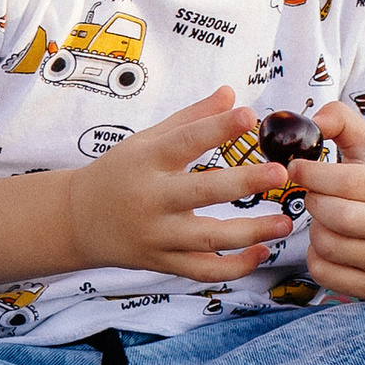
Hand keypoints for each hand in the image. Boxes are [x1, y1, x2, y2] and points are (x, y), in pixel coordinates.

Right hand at [67, 89, 295, 284]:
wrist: (77, 220)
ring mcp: (157, 235)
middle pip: (202, 192)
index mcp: (146, 161)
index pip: (185, 140)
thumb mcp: (146, 140)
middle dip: (244, 183)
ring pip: (210, 239)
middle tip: (280, 173)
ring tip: (286, 222)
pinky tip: (261, 252)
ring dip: (252, 232)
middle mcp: (151, 199)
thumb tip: (232, 94)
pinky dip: (235, 267)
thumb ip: (191, 118)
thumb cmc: (119, 172)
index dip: (218, 128)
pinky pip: (204, 271)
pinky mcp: (162, 262)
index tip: (251, 116)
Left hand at [281, 96, 364, 296]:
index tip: (295, 168)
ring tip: (327, 218)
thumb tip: (312, 120)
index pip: (346, 181)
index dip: (311, 173)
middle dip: (313, 202)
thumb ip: (340, 120)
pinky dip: (316, 257)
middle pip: (335, 216)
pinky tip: (331, 242)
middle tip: (312, 194)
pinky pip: (323, 273)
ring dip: (315, 229)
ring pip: (326, 246)